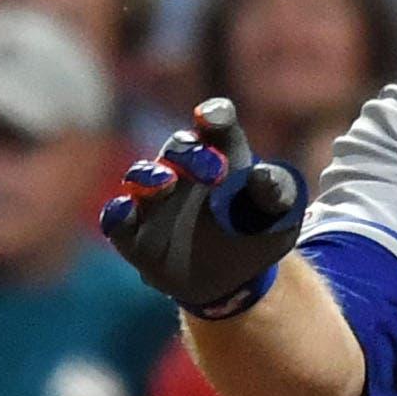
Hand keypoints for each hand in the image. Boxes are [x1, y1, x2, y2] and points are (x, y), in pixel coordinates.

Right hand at [100, 99, 305, 318]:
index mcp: (223, 154)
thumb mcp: (279, 216)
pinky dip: (118, 213)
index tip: (211, 118)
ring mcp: (155, 200)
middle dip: (191, 154)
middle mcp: (183, 169)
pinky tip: (126, 211)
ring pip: (143, 178)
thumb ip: (275, 193)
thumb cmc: (256, 232)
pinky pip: (117, 219)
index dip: (214, 117)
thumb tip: (264, 175)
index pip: (218, 125)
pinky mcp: (134, 232)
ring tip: (166, 183)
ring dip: (150, 178)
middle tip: (215, 169)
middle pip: (180, 147)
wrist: (234, 278)